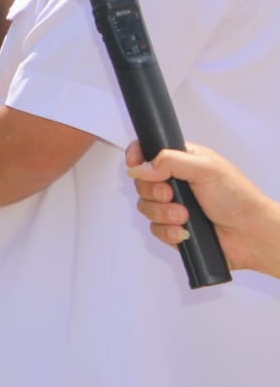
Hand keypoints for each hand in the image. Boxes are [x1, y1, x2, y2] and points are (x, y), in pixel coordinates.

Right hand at [127, 140, 279, 277]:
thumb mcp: (205, 169)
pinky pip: (155, 229)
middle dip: (153, 191)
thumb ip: (169, 162)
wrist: (251, 235)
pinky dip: (168, 231)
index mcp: (182, 161)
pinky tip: (184, 231)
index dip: (137, 157)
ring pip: (146, 207)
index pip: (148, 152)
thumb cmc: (237, 198)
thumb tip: (140, 168)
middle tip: (171, 194)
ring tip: (185, 216)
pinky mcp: (174, 228)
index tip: (135, 165)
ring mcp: (173, 206)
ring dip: (163, 213)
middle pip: (142, 182)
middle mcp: (175, 182)